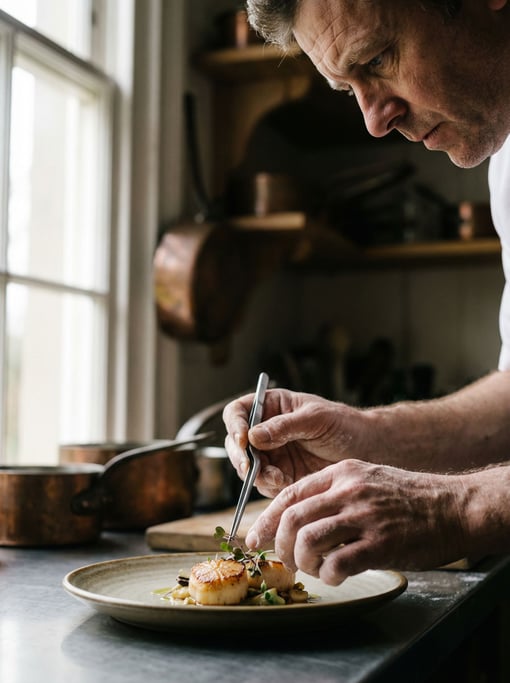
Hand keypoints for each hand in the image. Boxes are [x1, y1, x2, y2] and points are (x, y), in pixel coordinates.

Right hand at [223, 389, 363, 497]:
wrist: (367, 451)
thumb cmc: (344, 425)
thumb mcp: (315, 419)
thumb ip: (284, 426)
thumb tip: (252, 436)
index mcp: (271, 407)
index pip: (238, 412)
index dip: (235, 425)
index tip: (243, 439)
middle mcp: (265, 431)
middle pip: (235, 442)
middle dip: (240, 456)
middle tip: (250, 466)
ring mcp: (271, 455)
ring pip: (246, 467)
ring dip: (255, 474)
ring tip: (277, 477)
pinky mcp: (280, 476)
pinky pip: (263, 484)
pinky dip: (268, 485)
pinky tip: (284, 483)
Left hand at [244, 459, 468, 584]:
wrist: (453, 507)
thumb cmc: (408, 498)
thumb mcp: (367, 479)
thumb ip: (333, 494)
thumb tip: (297, 521)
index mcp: (342, 473)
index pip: (290, 494)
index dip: (267, 519)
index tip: (255, 539)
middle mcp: (349, 491)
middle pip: (293, 517)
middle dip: (280, 545)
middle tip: (285, 561)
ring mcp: (364, 516)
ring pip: (308, 540)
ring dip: (302, 561)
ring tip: (312, 569)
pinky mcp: (380, 544)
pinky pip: (337, 564)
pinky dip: (327, 575)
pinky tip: (335, 576)